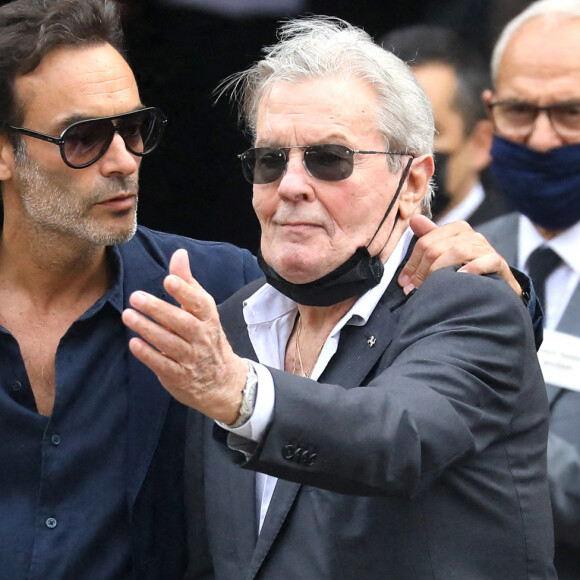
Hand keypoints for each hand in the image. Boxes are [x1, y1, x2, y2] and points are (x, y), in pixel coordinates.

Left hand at [121, 249, 247, 423]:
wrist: (221, 380)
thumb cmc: (206, 336)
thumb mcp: (201, 309)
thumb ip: (187, 282)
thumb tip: (179, 254)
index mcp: (208, 318)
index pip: (199, 303)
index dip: (185, 291)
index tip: (169, 279)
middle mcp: (202, 337)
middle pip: (181, 322)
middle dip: (159, 309)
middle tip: (136, 297)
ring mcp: (191, 358)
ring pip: (169, 343)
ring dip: (148, 329)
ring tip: (128, 316)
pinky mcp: (179, 375)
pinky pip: (163, 364)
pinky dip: (149, 354)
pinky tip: (134, 343)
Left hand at [398, 215, 521, 296]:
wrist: (496, 286)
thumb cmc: (465, 269)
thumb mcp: (445, 253)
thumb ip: (428, 238)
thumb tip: (413, 219)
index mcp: (455, 229)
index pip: (425, 243)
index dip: (411, 264)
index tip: (404, 283)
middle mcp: (471, 235)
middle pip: (437, 249)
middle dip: (421, 272)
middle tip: (413, 290)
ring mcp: (485, 248)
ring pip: (457, 252)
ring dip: (439, 271)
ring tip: (431, 287)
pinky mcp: (498, 262)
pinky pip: (485, 261)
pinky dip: (472, 268)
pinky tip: (460, 277)